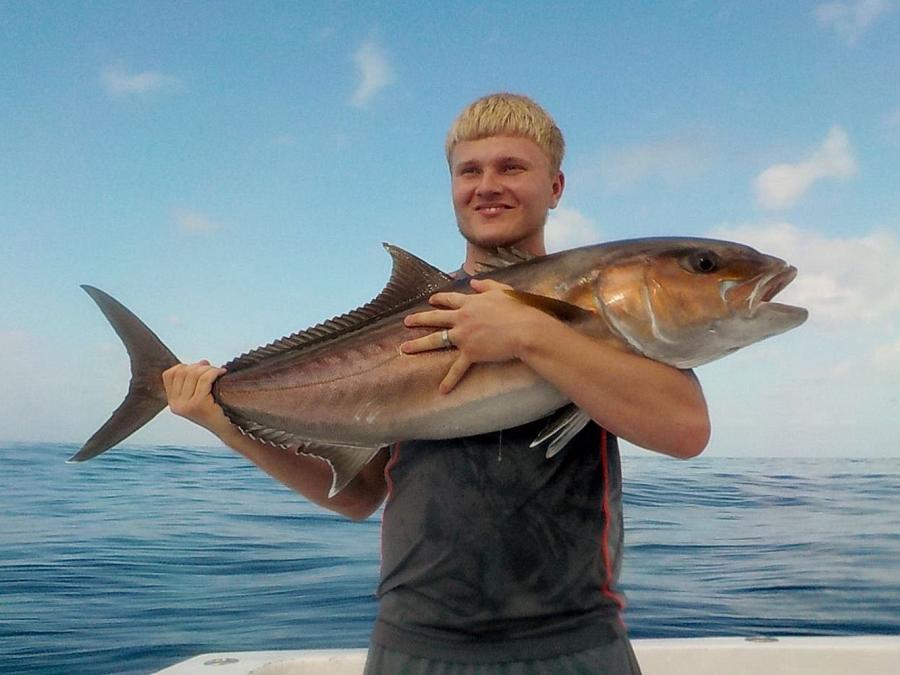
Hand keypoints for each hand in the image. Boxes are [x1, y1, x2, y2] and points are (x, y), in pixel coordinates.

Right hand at [161, 360, 229, 434]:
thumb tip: (202, 362)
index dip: (186, 367)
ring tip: (218, 373)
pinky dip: (214, 372)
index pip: (169, 374)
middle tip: (213, 370)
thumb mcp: (199, 395)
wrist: (228, 429)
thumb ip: (194, 380)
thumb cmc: (218, 410)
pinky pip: (204, 379)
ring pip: (194, 373)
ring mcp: (186, 405)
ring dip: (209, 368)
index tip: (200, 370)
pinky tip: (222, 373)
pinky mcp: (198, 404)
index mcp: (172, 402)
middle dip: (200, 366)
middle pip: (183, 371)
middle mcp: (175, 404)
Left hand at [400, 278, 545, 393]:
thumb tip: (473, 282)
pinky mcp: (470, 353)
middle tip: (406, 322)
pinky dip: (449, 380)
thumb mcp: (502, 290)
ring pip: (436, 340)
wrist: (524, 329)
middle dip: (419, 319)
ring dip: (419, 344)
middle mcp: (462, 318)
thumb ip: (486, 285)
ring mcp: (464, 336)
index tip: (431, 300)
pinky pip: (457, 369)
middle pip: (435, 318)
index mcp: (470, 302)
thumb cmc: (517, 308)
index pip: (450, 300)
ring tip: (405, 348)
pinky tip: (441, 390)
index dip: (439, 300)